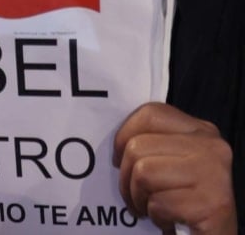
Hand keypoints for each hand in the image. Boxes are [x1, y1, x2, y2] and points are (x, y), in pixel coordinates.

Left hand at [113, 102, 235, 233]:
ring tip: (149, 206)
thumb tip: (118, 142)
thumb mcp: (174, 162)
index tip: (119, 158)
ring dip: (138, 198)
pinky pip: (158, 203)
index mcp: (201, 131)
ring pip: (143, 173)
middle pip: (138, 146)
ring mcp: (214, 175)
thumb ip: (154, 144)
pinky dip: (155, 216)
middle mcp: (211, 148)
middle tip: (134, 193)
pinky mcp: (211, 204)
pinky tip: (167, 219)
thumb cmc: (187, 200)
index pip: (150, 114)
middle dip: (126, 177)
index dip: (124, 135)